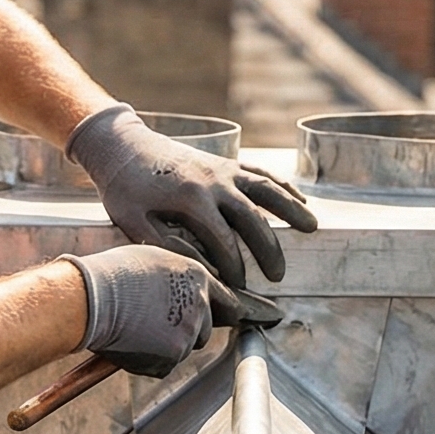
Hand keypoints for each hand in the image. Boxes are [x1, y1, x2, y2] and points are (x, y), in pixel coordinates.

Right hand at [60, 247, 247, 377]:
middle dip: (185, 332)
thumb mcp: (153, 260)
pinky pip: (164, 364)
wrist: (92, 297)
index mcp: (197, 277)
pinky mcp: (173, 354)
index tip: (228, 320)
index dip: (224, 313)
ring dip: (165, 346)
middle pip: (204, 330)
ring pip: (183, 348)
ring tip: (135, 330)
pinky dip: (149, 361)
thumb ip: (176, 276)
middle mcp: (200, 304)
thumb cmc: (112, 274)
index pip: (227, 301)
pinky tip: (129, 343)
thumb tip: (178, 287)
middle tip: (153, 326)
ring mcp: (188, 331)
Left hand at [67, 105, 319, 286]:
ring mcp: (222, 168)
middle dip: (267, 248)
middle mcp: (213, 180)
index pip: (222, 241)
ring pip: (265, 188)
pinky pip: (259, 173)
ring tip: (312, 226)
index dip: (233, 267)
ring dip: (290, 207)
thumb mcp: (133, 222)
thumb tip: (201, 267)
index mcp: (191, 198)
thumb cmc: (124, 188)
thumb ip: (166, 244)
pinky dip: (281, 185)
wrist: (122, 146)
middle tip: (278, 275)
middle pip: (251, 217)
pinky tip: (299, 198)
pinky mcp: (224, 162)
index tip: (239, 288)